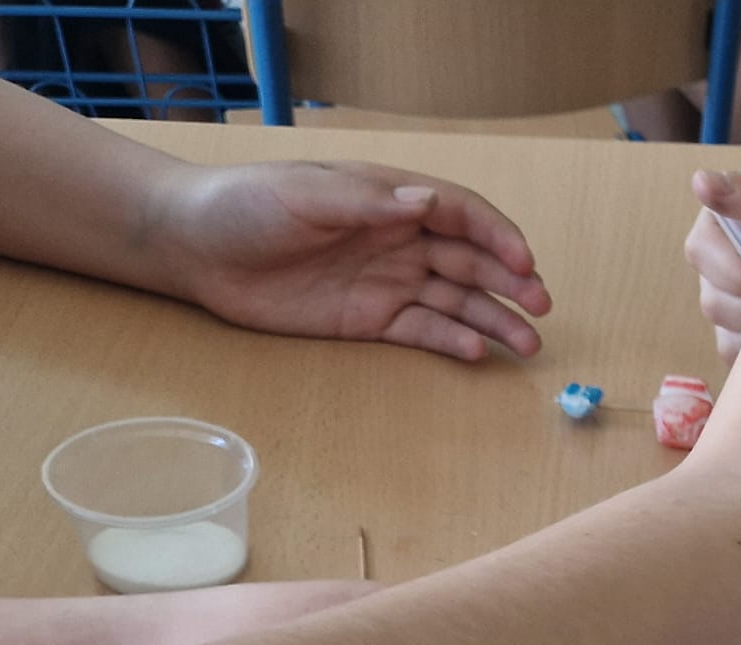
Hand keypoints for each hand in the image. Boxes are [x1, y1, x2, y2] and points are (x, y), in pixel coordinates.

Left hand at [160, 160, 551, 360]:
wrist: (198, 250)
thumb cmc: (247, 207)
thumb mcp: (305, 196)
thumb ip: (367, 204)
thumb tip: (427, 204)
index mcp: (388, 199)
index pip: (460, 213)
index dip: (497, 236)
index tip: (524, 262)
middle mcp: (398, 239)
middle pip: (470, 259)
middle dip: (510, 282)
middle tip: (541, 308)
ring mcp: (388, 282)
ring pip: (457, 300)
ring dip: (495, 319)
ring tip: (527, 345)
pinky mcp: (371, 321)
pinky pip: (424, 332)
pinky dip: (454, 341)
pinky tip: (478, 352)